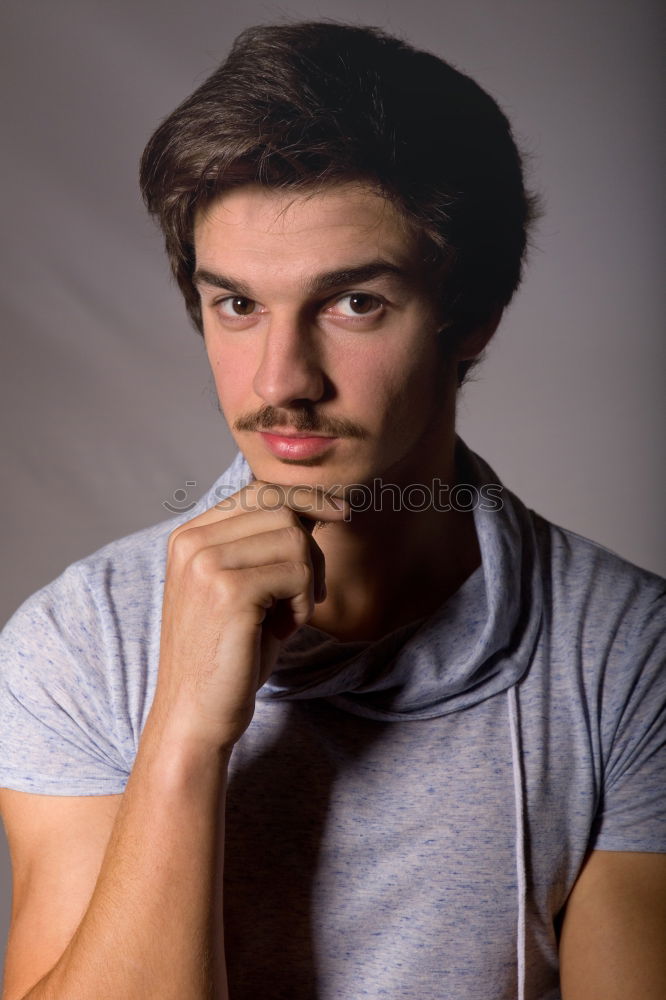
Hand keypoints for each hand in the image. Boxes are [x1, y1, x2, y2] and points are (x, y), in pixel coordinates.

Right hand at [148, 481, 346, 751]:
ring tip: (286, 619)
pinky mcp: (229, 590)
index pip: (259, 491)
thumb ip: (266, 547)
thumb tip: (319, 506)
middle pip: (282, 509)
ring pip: (295, 538)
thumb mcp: (245, 589)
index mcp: (190, 537)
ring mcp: (207, 563)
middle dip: (311, 550)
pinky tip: (282, 631)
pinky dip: (303, 604)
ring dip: (307, 581)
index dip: (306, 499)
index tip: (341, 513)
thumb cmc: (228, 656)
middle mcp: (192, 541)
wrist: (195, 716)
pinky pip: (297, 573)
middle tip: (305, 598)